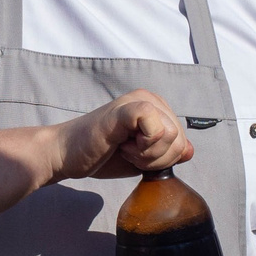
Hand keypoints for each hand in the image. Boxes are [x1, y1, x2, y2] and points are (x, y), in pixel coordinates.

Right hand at [51, 89, 193, 181]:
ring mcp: (137, 101)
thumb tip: (191, 150)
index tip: (135, 154)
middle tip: (128, 152)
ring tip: (123, 148)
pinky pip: (156, 127)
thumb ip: (166, 152)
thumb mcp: (141, 158)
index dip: (164, 158)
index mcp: (155, 107)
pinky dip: (143, 147)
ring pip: (171, 135)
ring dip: (147, 154)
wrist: (64, 154)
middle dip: (156, 158)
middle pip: (180, 139)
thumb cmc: (100, 155)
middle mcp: (149, 98)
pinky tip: (122, 145)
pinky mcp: (125, 110)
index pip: (183, 140)